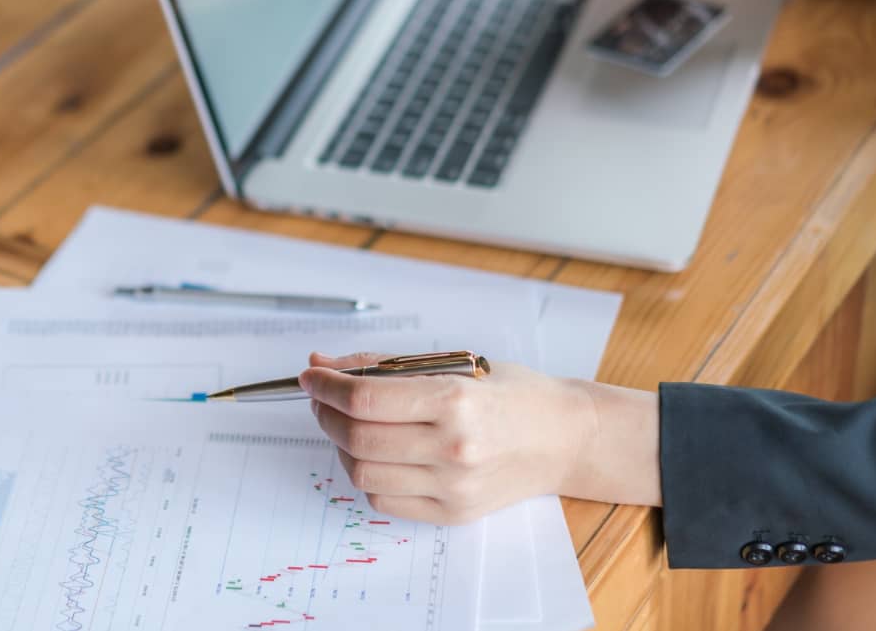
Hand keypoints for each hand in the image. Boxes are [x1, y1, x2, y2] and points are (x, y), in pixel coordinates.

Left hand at [300, 353, 660, 524]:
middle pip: (357, 437)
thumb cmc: (509, 393)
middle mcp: (453, 447)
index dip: (326, 386)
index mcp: (455, 401)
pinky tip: (376, 453)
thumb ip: (383, 365)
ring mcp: (453, 486)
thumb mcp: (452, 363)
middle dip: (326, 413)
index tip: (311, 375)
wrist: (563, 438)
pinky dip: (367, 474)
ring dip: (342, 446)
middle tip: (323, 397)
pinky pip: (383, 499)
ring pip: (363, 472)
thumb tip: (322, 363)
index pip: (365, 398)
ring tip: (349, 425)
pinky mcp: (452, 512)